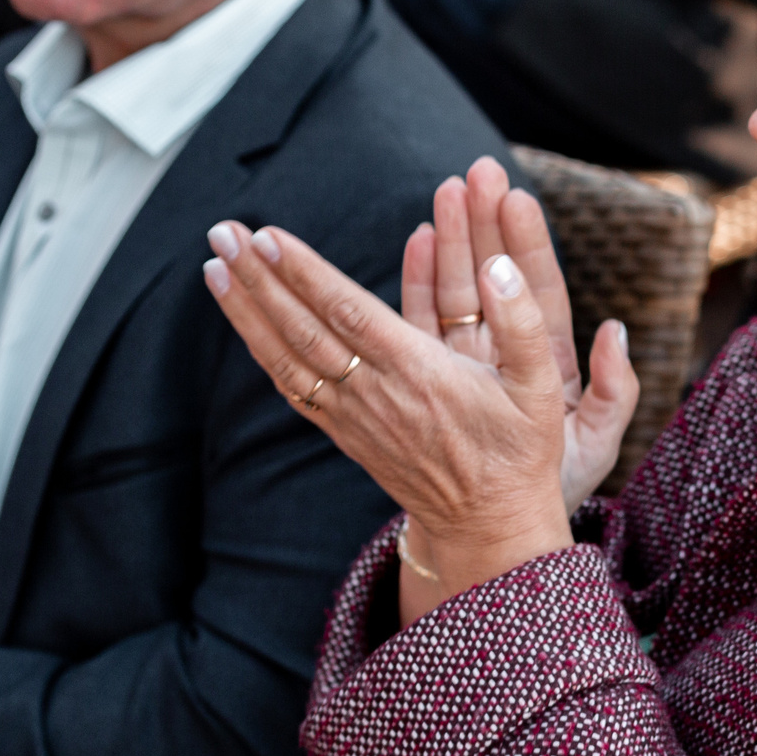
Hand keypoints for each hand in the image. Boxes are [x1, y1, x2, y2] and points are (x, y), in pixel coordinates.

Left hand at [201, 158, 637, 618]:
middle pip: (302, 326)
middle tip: (221, 231)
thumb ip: (524, 321)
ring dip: (246, 309)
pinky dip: (261, 349)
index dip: (303, 271)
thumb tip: (499, 265)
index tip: (267, 235)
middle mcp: (376, 393)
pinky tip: (243, 321)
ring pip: (286, 356)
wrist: (489, 524)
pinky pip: (292, 386)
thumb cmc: (519, 450)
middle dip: (258, 277)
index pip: (347, 310)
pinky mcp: (345, 433)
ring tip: (214, 266)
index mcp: (419, 371)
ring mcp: (354, 416)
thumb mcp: (543, 385)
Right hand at [408, 157, 633, 510]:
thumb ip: (613, 391)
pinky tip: (419, 241)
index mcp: (550, 364)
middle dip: (488, 223)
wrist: (499, 529)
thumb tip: (618, 331)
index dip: (528, 245)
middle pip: (497, 277)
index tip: (518, 195)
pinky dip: (421, 282)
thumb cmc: (551, 488)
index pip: (540, 292)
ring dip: (454, 240)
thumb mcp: (596, 444)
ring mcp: (470, 361)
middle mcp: (510, 354)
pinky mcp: (438, 374)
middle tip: (477, 169)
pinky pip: (426, 321)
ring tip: (446, 190)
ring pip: (460, 290)